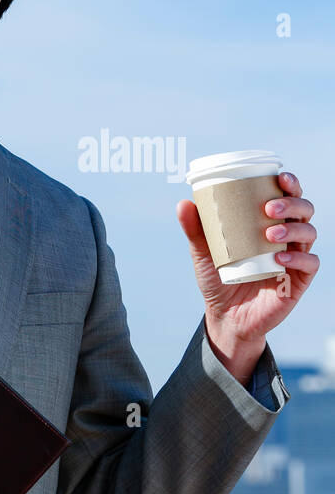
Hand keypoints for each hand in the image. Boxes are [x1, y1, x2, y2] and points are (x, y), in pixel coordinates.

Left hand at [176, 170, 318, 350]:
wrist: (225, 316)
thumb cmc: (218, 279)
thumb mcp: (203, 254)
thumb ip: (196, 230)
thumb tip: (184, 203)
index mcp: (270, 225)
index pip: (288, 198)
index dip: (290, 184)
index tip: (279, 176)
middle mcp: (287, 238)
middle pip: (304, 210)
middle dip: (292, 203)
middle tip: (268, 208)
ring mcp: (295, 259)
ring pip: (309, 233)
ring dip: (293, 228)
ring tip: (270, 234)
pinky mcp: (298, 281)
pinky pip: (309, 264)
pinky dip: (298, 258)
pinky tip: (281, 258)